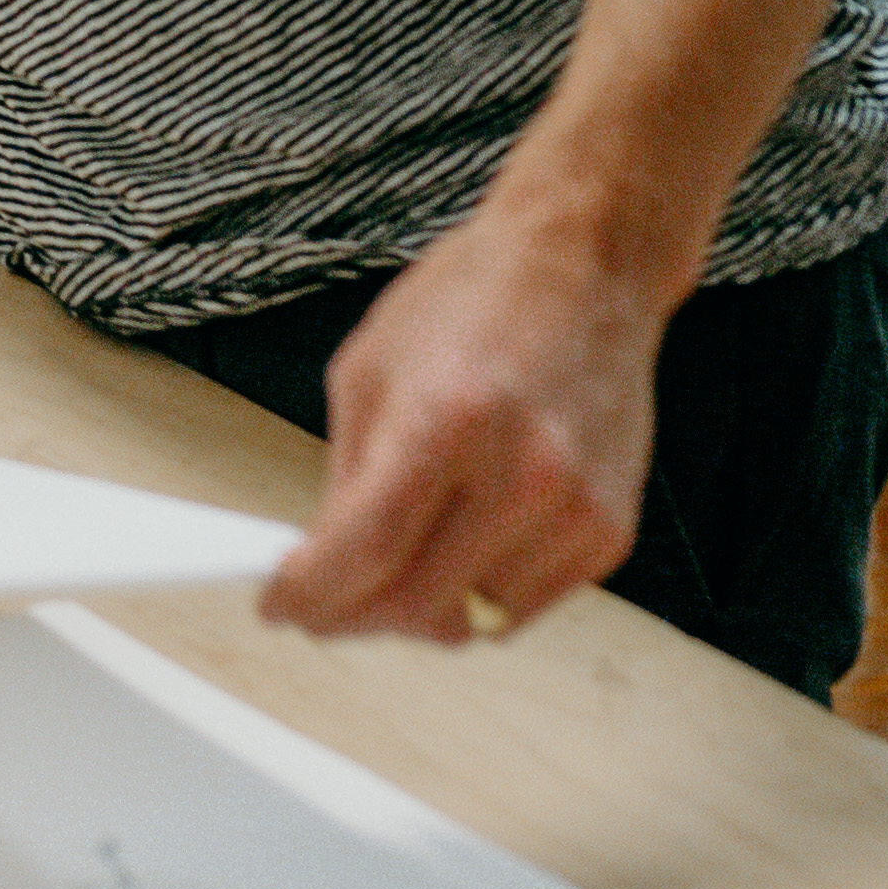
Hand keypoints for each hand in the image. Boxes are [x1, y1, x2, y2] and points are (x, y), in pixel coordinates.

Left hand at [257, 205, 678, 644]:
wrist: (587, 267)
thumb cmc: (475, 301)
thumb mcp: (369, 371)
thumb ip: (347, 479)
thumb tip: (322, 566)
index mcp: (447, 419)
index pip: (366, 550)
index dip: (309, 596)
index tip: (279, 608)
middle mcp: (522, 472)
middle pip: (415, 604)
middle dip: (351, 616)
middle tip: (322, 603)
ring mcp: (574, 510)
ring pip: (469, 621)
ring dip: (418, 607)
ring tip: (402, 554)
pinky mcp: (608, 532)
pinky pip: (521, 607)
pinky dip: (478, 593)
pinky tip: (463, 542)